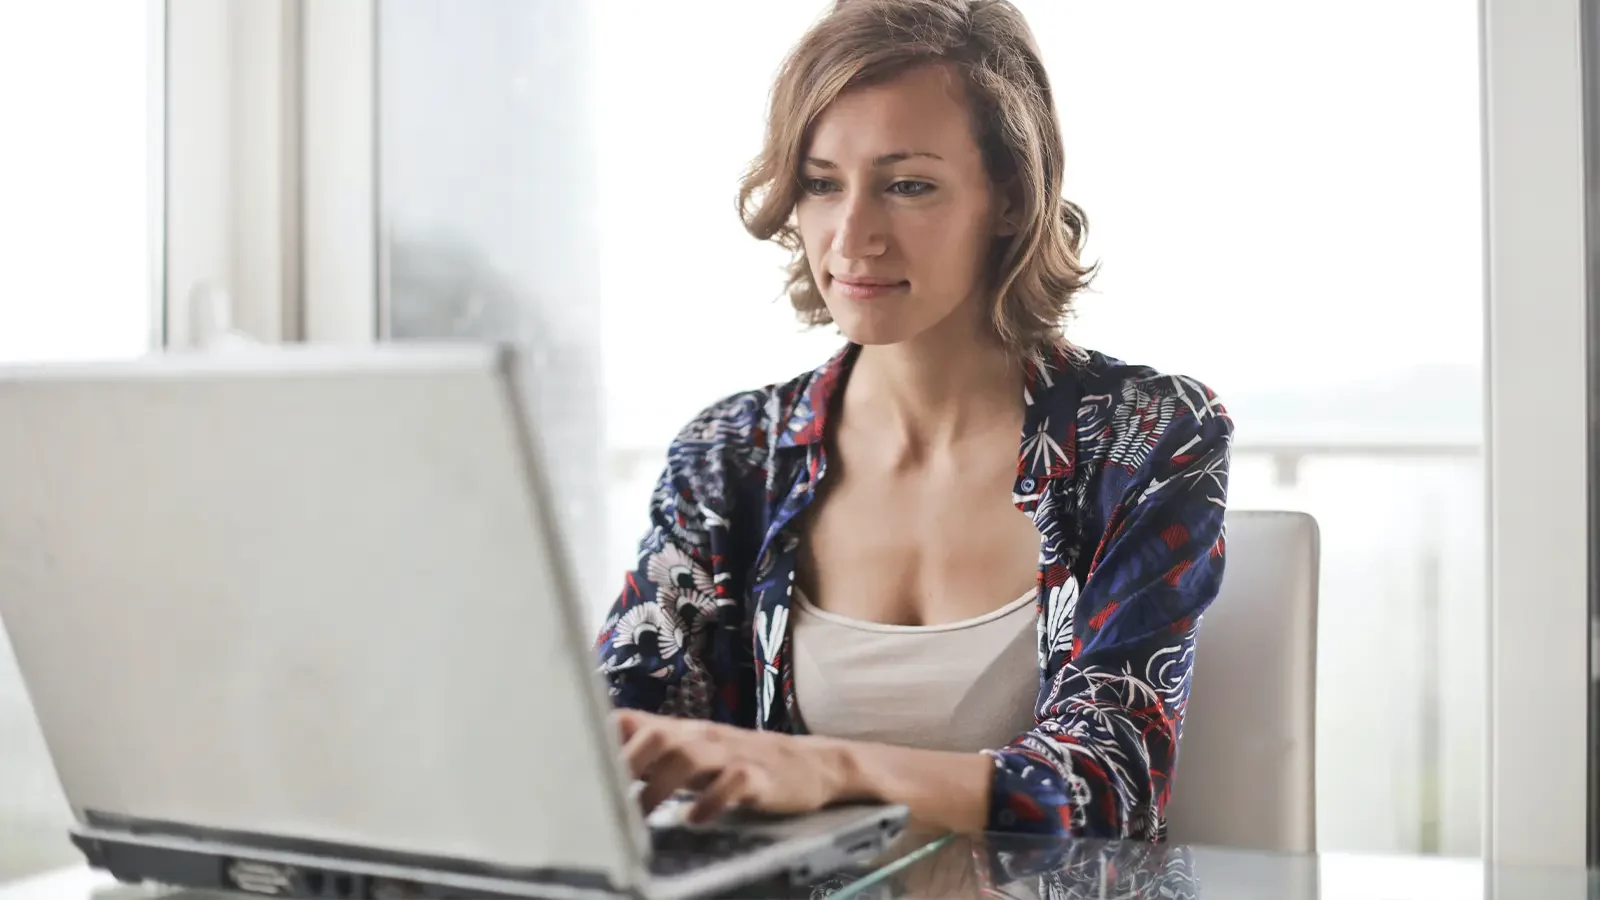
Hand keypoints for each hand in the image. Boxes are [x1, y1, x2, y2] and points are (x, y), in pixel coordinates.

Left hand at [613, 709, 850, 824]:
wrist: (810, 764)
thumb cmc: (740, 763)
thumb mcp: (694, 754)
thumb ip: (652, 755)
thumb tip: (597, 766)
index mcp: (682, 732)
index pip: (632, 721)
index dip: (601, 739)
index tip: (572, 764)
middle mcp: (703, 737)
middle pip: (657, 735)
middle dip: (627, 765)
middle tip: (605, 798)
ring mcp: (732, 754)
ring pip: (689, 756)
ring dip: (659, 787)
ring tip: (641, 817)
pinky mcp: (760, 777)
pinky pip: (733, 783)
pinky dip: (711, 801)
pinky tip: (695, 819)